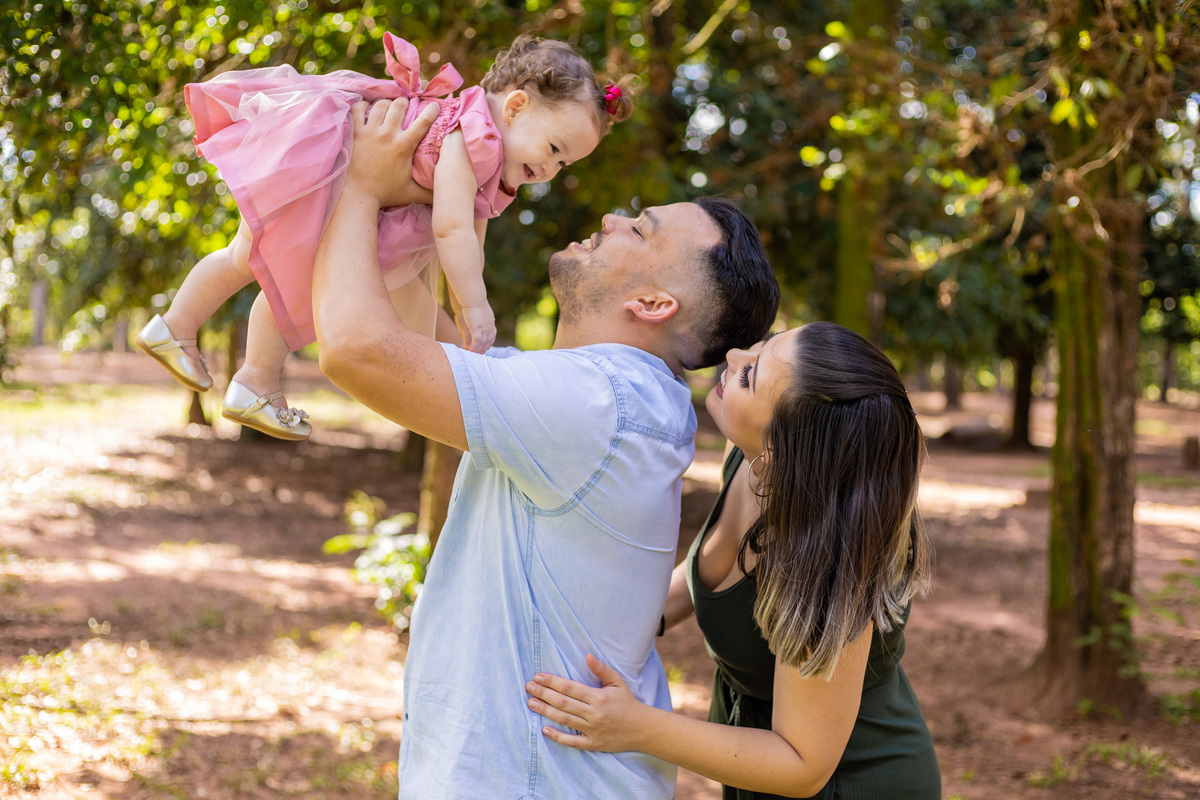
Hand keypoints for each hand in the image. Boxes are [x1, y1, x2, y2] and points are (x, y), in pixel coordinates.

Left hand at [346, 98, 436, 207]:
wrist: (359, 195)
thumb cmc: (386, 194)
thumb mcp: (413, 193)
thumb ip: (431, 193)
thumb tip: (448, 193)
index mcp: (404, 146)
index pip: (423, 121)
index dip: (431, 110)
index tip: (434, 105)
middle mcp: (388, 134)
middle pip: (399, 105)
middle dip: (404, 102)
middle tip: (405, 105)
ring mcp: (370, 132)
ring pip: (380, 105)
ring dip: (386, 103)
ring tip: (388, 106)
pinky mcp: (356, 133)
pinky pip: (358, 110)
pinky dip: (363, 105)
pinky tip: (367, 107)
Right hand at [456, 304, 495, 352]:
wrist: (473, 297)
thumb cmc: (473, 301)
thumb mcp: (479, 313)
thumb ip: (480, 320)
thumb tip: (484, 321)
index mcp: (491, 321)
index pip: (492, 335)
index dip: (489, 342)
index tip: (487, 347)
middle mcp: (489, 326)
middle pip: (488, 341)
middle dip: (484, 348)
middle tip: (480, 354)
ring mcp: (484, 328)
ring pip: (483, 343)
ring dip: (479, 350)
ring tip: (475, 355)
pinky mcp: (477, 328)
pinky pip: (477, 341)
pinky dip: (474, 347)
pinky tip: (471, 351)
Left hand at [524, 654, 648, 752]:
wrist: (642, 729)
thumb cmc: (627, 703)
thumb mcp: (617, 682)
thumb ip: (601, 669)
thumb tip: (587, 656)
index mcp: (598, 697)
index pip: (569, 688)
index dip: (552, 682)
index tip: (538, 677)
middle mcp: (593, 713)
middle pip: (563, 703)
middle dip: (543, 694)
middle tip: (528, 687)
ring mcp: (592, 730)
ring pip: (564, 720)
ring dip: (545, 711)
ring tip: (531, 703)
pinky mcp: (593, 744)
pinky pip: (572, 742)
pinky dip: (558, 736)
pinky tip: (544, 729)